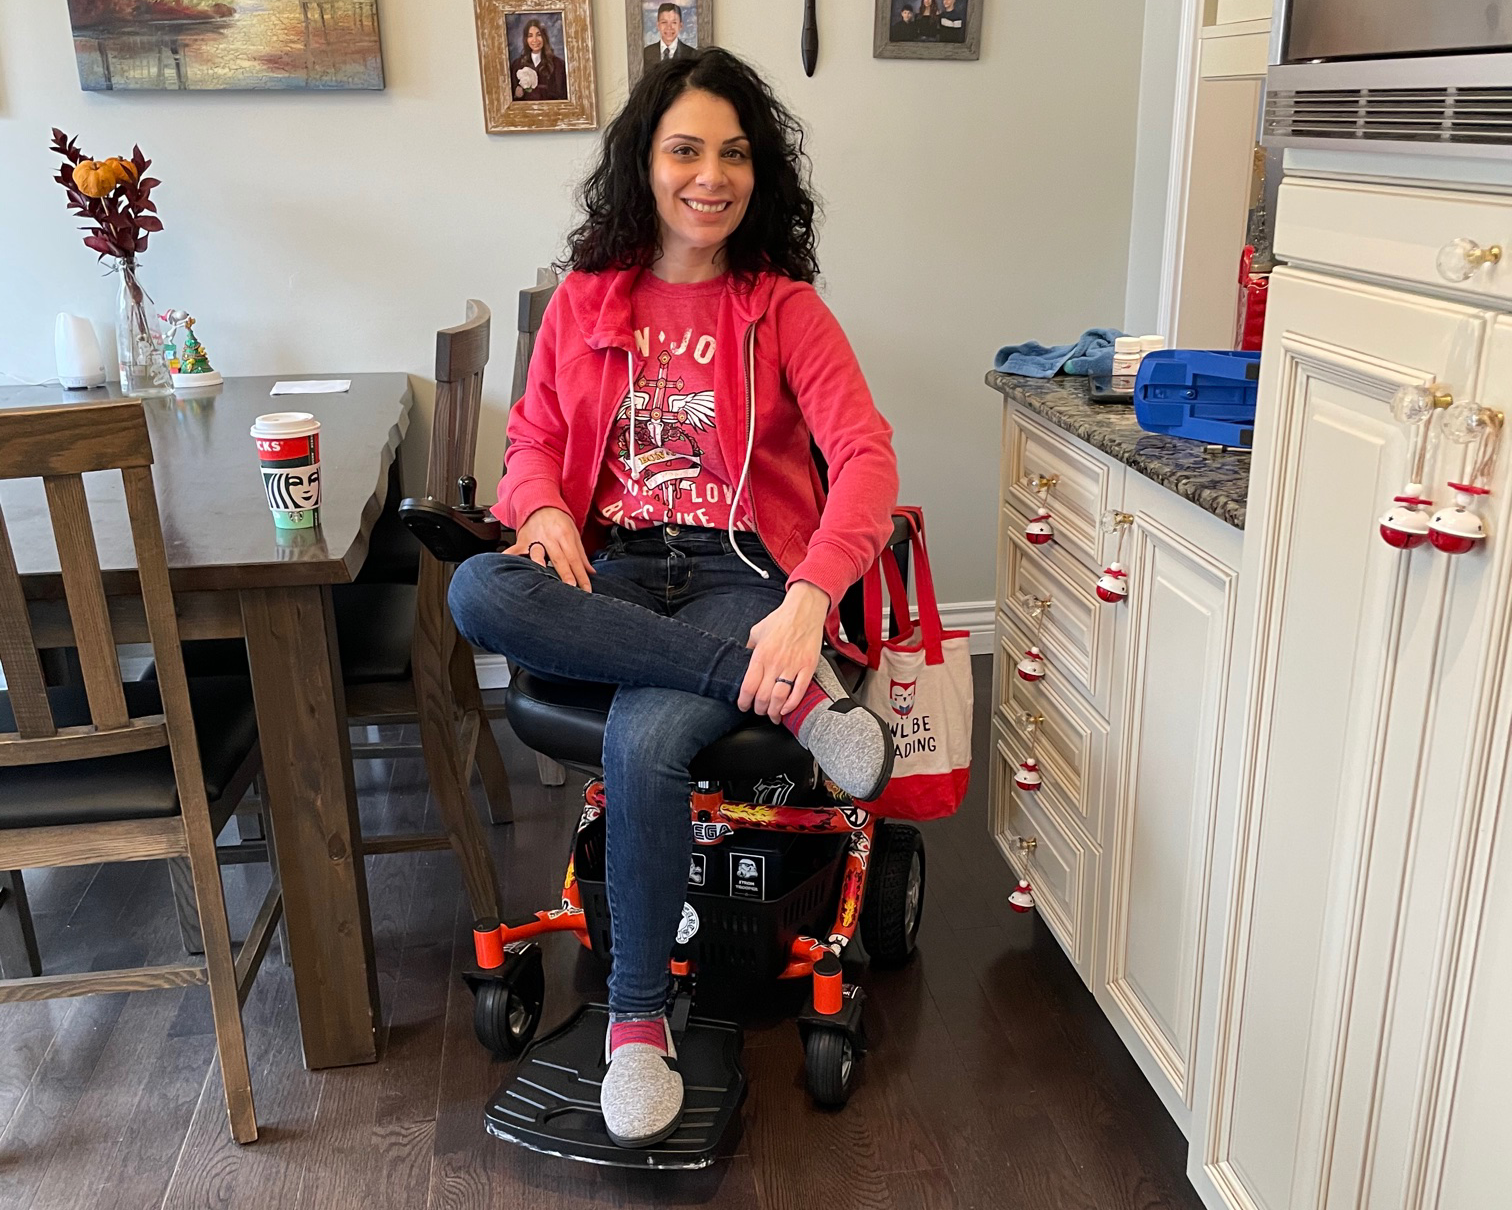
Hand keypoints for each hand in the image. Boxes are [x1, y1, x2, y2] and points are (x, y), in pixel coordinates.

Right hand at [504, 506, 594, 590]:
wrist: (540, 504)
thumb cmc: (558, 520)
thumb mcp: (574, 533)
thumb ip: (581, 554)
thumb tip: (590, 571)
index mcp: (565, 535)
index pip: (574, 559)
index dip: (581, 575)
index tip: (585, 589)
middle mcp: (550, 538)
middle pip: (559, 559)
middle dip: (566, 575)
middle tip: (571, 589)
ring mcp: (535, 539)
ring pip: (538, 555)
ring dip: (540, 566)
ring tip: (542, 580)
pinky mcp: (522, 540)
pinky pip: (515, 550)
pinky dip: (510, 557)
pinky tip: (509, 566)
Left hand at [739, 582, 830, 721]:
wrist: (804, 610)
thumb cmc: (781, 619)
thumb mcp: (756, 632)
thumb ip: (749, 649)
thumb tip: (742, 662)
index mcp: (760, 655)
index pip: (748, 687)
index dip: (744, 702)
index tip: (743, 706)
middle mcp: (775, 662)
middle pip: (763, 697)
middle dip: (759, 710)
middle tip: (759, 711)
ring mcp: (793, 665)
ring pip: (780, 698)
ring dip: (775, 712)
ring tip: (773, 715)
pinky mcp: (808, 667)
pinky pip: (799, 691)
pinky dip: (792, 704)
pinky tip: (787, 709)